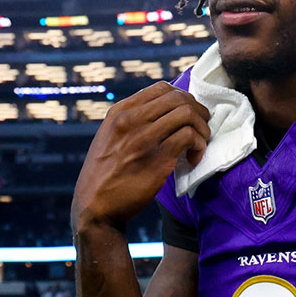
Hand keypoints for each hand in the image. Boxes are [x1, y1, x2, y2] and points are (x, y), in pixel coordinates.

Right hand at [71, 82, 209, 232]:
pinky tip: (193, 158)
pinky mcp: (158, 159)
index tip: (187, 115)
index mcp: (119, 112)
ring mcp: (144, 138)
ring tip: (199, 144)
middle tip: (200, 129)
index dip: (183, 98)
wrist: (94, 208)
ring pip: (187, 113)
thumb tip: (162, 112)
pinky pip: (190, 137)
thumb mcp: (108, 138)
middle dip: (197, 111)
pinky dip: (199, 146)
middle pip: (178, 97)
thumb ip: (130, 123)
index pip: (162, 88)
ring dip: (201, 128)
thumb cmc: (104, 176)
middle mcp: (131, 120)